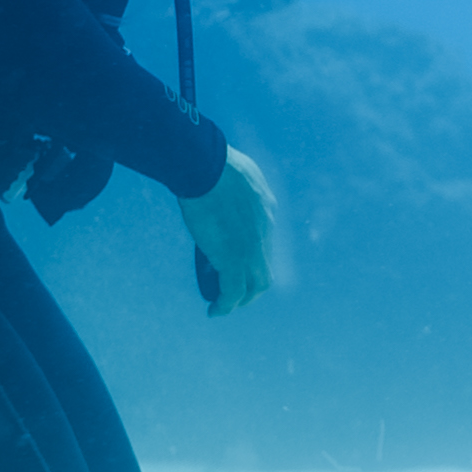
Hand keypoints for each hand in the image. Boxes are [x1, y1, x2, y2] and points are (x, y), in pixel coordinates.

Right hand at [180, 147, 278, 316]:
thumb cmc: (210, 159)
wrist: (205, 165)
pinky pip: (233, 292)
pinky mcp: (233, 259)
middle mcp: (266, 230)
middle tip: (236, 291)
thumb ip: (233, 178)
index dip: (252, 254)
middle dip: (253, 284)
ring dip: (242, 299)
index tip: (237, 259)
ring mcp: (252, 248)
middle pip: (266, 267)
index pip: (265, 239)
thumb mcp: (231, 166)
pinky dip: (226, 305)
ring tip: (227, 305)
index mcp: (266, 207)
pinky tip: (215, 311)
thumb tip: (220, 176)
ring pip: (256, 285)